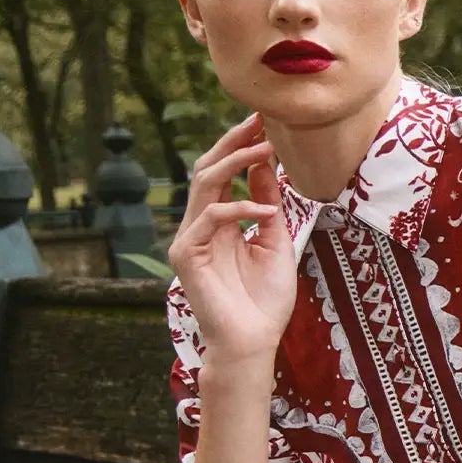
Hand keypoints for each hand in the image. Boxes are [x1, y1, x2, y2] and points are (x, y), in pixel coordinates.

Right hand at [168, 111, 295, 374]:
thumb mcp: (275, 242)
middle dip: (235, 140)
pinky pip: (210, 217)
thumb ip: (267, 204)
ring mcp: (190, 239)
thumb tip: (266, 164)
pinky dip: (240, 208)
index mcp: (220, 223)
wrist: (253, 343)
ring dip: (236, 161)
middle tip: (261, 119)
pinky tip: (266, 212)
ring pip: (204, 182)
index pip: (224, 172)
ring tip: (265, 148)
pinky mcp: (186, 255)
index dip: (242, 145)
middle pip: (209, 167)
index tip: (266, 122)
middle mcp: (200, 226)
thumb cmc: (265, 302)